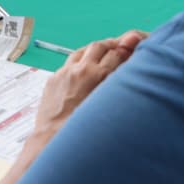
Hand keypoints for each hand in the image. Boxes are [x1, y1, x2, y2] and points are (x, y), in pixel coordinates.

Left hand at [31, 30, 145, 141]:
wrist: (54, 138)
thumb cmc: (84, 131)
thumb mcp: (108, 106)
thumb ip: (117, 85)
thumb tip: (125, 76)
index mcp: (100, 77)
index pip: (117, 54)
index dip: (125, 51)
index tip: (129, 52)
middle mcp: (83, 70)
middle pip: (100, 46)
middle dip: (111, 44)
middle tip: (117, 47)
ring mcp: (66, 72)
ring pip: (83, 50)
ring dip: (93, 50)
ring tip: (99, 53)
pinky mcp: (54, 78)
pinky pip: (68, 63)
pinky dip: (78, 62)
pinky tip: (81, 69)